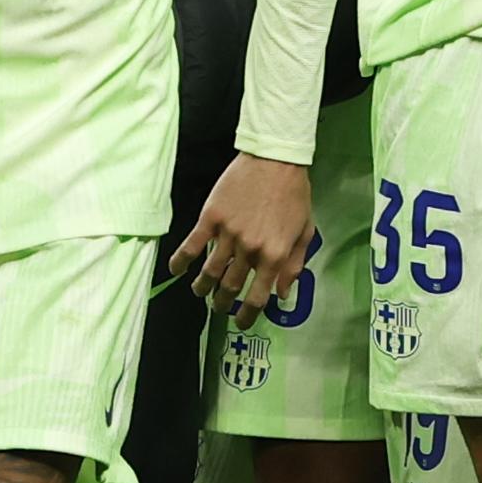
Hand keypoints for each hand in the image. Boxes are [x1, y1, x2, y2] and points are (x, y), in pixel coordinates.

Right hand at [171, 153, 316, 319]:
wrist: (275, 159)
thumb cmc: (294, 195)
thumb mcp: (305, 232)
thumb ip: (293, 265)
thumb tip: (282, 294)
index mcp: (274, 256)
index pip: (258, 297)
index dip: (247, 315)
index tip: (240, 323)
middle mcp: (250, 250)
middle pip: (230, 287)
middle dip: (222, 303)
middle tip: (218, 307)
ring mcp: (228, 234)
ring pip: (209, 272)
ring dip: (202, 287)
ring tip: (200, 292)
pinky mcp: (210, 218)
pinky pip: (191, 246)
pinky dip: (181, 262)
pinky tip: (176, 271)